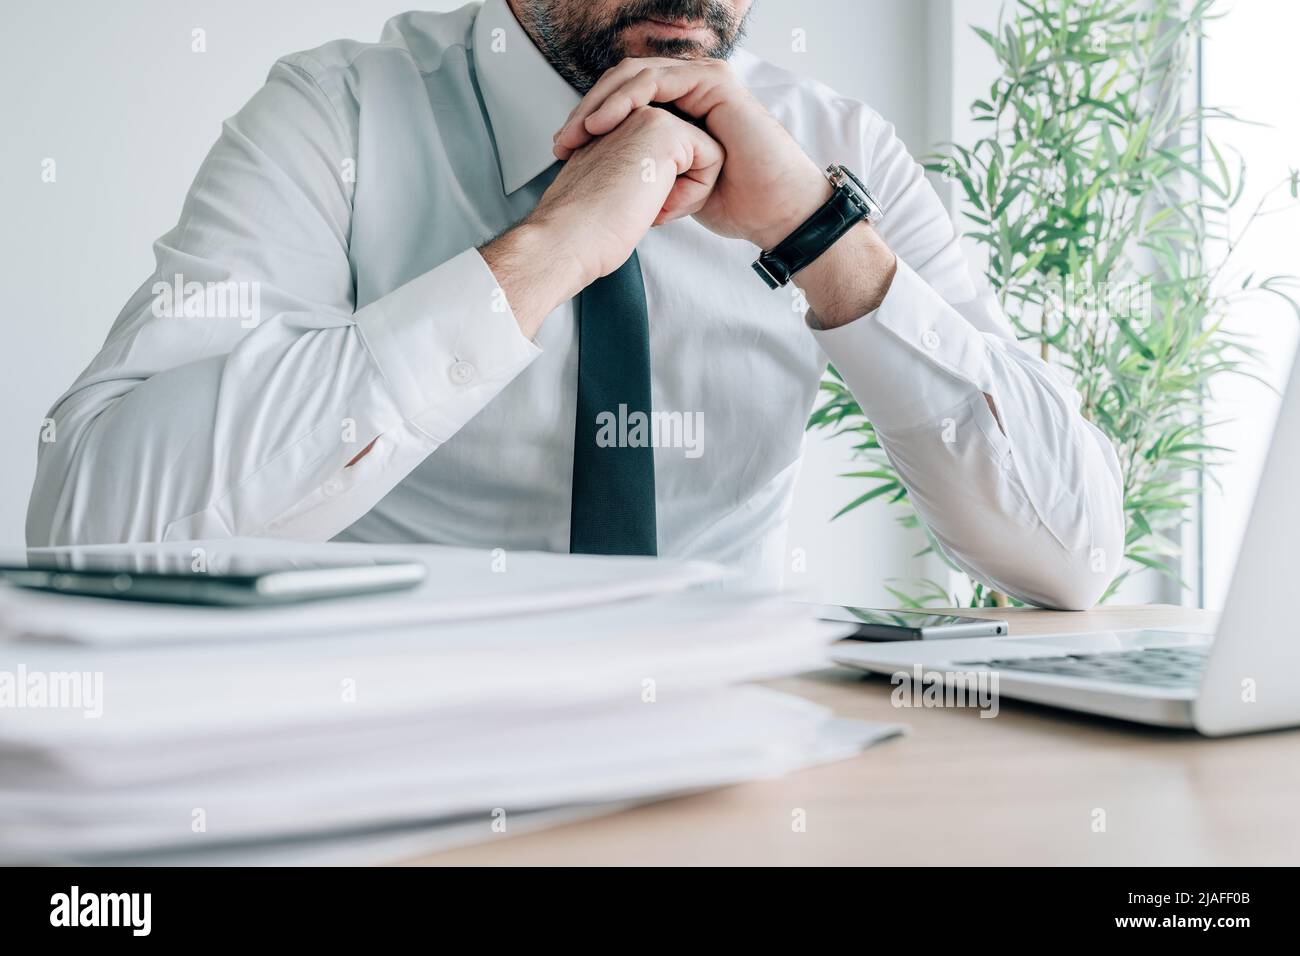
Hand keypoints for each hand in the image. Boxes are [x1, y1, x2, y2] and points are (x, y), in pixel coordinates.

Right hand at [482, 105, 722, 335]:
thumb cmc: (587, 229)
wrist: (568, 239)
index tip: (626, 208)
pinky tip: (658, 203)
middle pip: (693, 154)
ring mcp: (648, 116)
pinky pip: (712, 158)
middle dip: (680, 190)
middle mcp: (633, 115)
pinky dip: (693, 192)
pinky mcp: (665, 129)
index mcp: (619, 129)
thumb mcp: (618, 190)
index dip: (666, 193)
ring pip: (705, 154)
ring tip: (646, 206)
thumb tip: (666, 184)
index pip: (673, 158)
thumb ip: (640, 174)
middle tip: (637, 207)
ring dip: (686, 193)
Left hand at [554, 57, 829, 249]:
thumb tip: (602, 173)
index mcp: (677, 107)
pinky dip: (625, 100)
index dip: (589, 120)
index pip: (621, 99)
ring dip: (599, 104)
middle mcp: (688, 88)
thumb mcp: (671, 185)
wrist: (771, 212)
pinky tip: (603, 123)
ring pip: (632, 77)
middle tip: (563, 142)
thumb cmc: (733, 203)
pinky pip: (655, 82)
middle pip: (621, 83)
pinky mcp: (712, 82)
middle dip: (587, 110)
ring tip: (578, 133)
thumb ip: (644, 167)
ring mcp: (701, 80)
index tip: (564, 151)